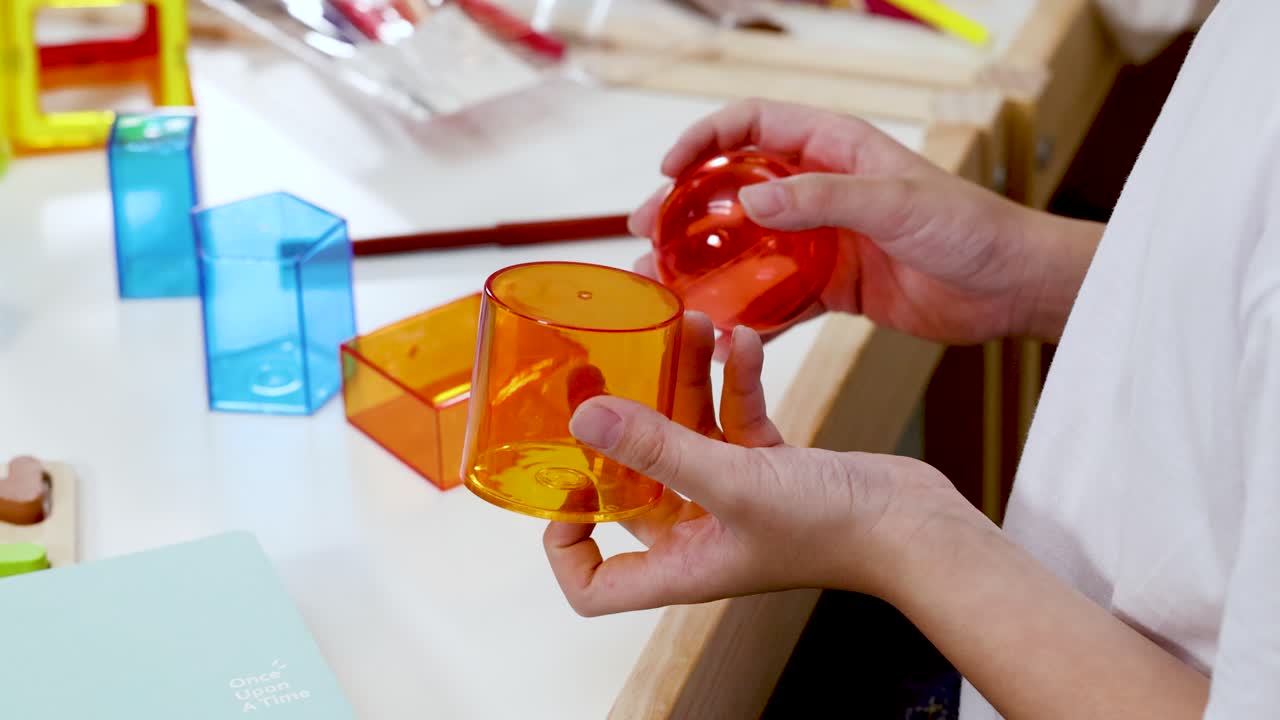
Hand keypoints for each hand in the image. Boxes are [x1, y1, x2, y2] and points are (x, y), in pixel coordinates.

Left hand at [542, 313, 963, 614]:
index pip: (595, 585)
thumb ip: (659, 447)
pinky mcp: (769, 468)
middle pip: (634, 486)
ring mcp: (734, 499)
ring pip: (685, 437)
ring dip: (681, 383)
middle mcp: (700, 535)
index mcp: (681, 564)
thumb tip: (586, 419)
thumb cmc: (837, 530)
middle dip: (618, 426)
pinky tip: (741, 342)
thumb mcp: (734, 481)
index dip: (566, 548)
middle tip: (598, 371)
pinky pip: (733, 419)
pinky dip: (734, 382)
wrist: (918, 525)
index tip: (557, 489)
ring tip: (683, 326)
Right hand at [630, 99, 1095, 351]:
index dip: (703, 140)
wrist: (1010, 286)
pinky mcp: (833, 285)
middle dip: (686, 208)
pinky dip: (747, 310)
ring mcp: (822, 239)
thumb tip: (748, 205)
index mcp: (833, 148)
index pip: (751, 126)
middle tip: (646, 233)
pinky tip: (719, 327)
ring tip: (666, 285)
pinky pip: (777, 295)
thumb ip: (822, 200)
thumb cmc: (970, 228)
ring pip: (748, 245)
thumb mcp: (895, 204)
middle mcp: (821, 189)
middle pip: (734, 188)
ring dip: (707, 263)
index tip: (668, 170)